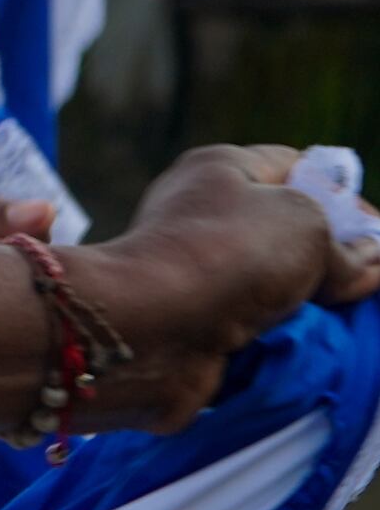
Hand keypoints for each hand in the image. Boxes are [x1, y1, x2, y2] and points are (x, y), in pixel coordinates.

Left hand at [67, 146, 379, 432]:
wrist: (151, 328)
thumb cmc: (231, 254)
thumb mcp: (308, 228)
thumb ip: (347, 247)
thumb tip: (371, 264)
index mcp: (222, 170)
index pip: (298, 167)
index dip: (346, 197)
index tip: (378, 238)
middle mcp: (204, 213)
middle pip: (289, 230)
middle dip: (335, 255)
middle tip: (369, 282)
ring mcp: (198, 268)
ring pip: (275, 281)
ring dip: (313, 300)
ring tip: (352, 316)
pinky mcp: (196, 318)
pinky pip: (256, 320)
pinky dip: (286, 331)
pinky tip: (318, 342)